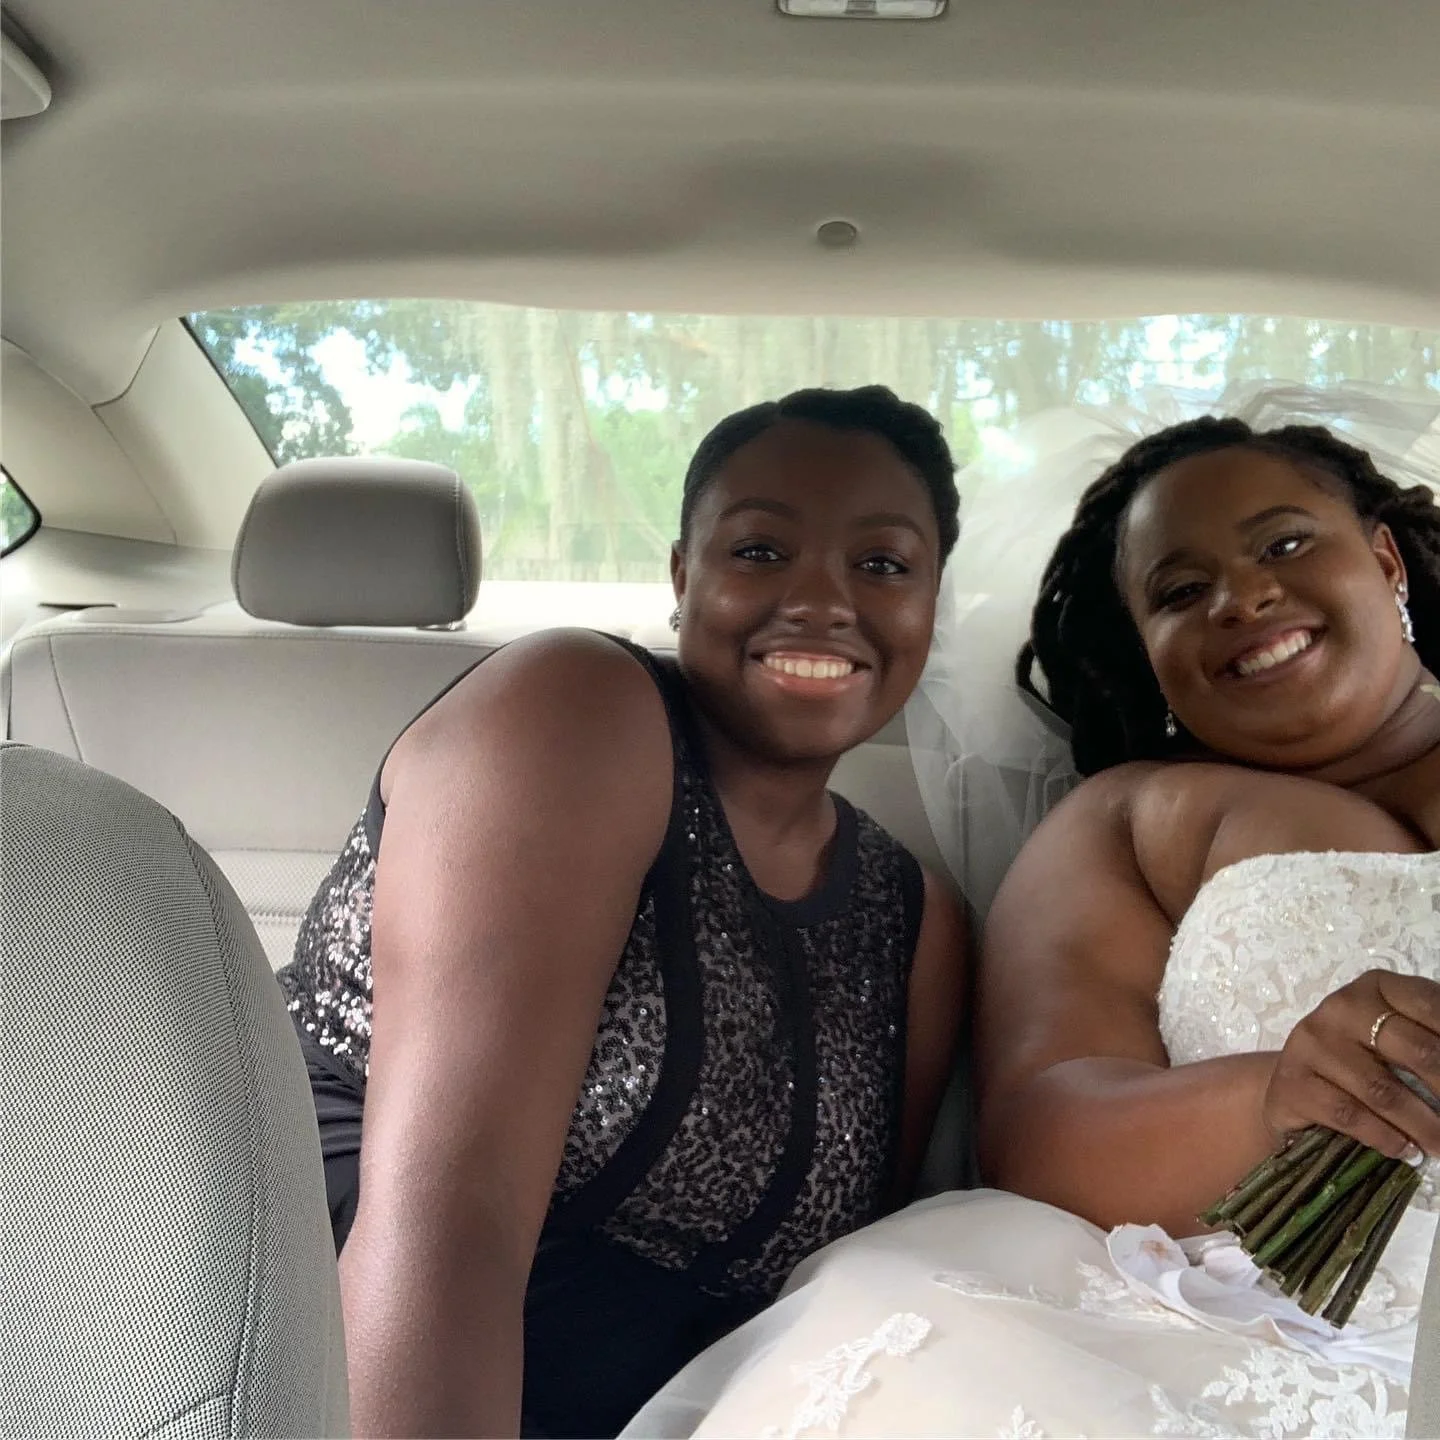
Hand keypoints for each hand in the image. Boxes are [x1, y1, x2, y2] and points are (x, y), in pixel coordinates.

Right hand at [1262, 969, 1439, 1159]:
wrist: (1295, 1084)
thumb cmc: (1358, 1059)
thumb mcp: (1394, 1038)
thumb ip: (1428, 1041)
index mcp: (1374, 988)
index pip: (1429, 1005)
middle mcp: (1340, 1007)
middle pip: (1414, 1050)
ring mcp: (1313, 1043)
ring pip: (1383, 1091)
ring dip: (1423, 1127)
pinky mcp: (1295, 1081)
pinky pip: (1351, 1115)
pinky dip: (1386, 1138)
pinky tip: (1406, 1151)